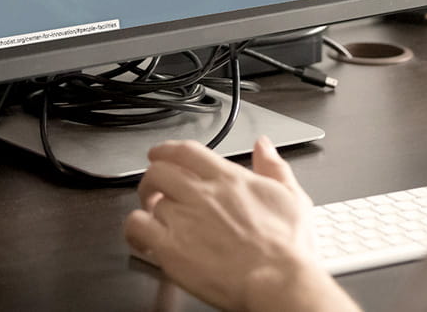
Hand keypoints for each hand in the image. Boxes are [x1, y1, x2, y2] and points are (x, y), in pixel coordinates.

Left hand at [125, 137, 352, 311]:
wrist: (277, 281)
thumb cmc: (287, 248)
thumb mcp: (292, 197)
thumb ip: (274, 167)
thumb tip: (264, 146)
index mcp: (228, 179)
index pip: (186, 151)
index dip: (167, 150)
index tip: (162, 155)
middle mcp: (201, 194)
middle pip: (159, 170)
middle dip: (152, 176)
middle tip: (154, 186)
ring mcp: (184, 219)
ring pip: (147, 199)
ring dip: (146, 205)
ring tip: (152, 215)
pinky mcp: (171, 248)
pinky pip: (137, 227)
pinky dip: (134, 229)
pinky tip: (142, 237)